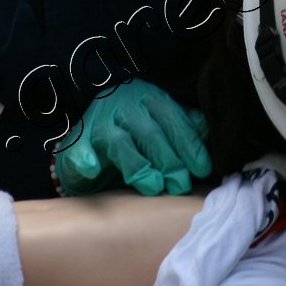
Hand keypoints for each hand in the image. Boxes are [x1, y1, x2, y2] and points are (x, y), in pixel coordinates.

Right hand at [54, 80, 211, 195]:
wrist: (88, 134)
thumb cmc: (133, 130)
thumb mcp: (160, 122)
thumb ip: (184, 126)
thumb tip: (209, 132)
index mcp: (149, 99)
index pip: (173, 119)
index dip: (189, 144)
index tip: (203, 169)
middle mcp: (123, 108)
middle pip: (149, 132)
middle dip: (168, 160)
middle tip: (181, 184)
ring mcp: (98, 124)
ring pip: (119, 143)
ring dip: (138, 165)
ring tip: (154, 186)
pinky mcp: (75, 143)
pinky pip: (78, 151)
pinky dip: (85, 160)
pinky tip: (92, 170)